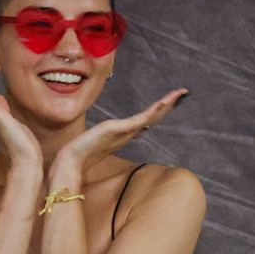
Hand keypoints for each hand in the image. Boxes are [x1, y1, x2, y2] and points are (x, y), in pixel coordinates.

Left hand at [57, 88, 187, 169]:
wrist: (71, 159)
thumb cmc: (81, 153)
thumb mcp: (97, 139)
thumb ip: (108, 135)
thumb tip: (111, 132)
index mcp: (124, 134)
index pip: (147, 119)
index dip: (160, 111)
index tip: (171, 101)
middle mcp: (128, 133)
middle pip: (153, 117)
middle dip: (168, 105)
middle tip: (183, 93)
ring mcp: (124, 132)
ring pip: (150, 117)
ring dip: (165, 105)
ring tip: (178, 94)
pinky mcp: (118, 130)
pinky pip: (139, 120)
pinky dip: (151, 112)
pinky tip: (160, 104)